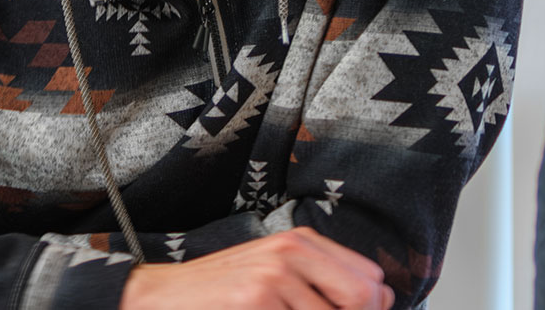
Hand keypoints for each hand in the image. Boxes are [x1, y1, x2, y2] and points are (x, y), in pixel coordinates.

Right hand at [120, 229, 394, 309]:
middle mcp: (293, 251)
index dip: (372, 309)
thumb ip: (323, 282)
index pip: (373, 280)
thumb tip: (381, 299)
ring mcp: (274, 276)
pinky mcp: (256, 300)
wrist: (163, 298)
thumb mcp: (275, 274)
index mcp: (302, 242)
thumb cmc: (221, 292)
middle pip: (366, 298)